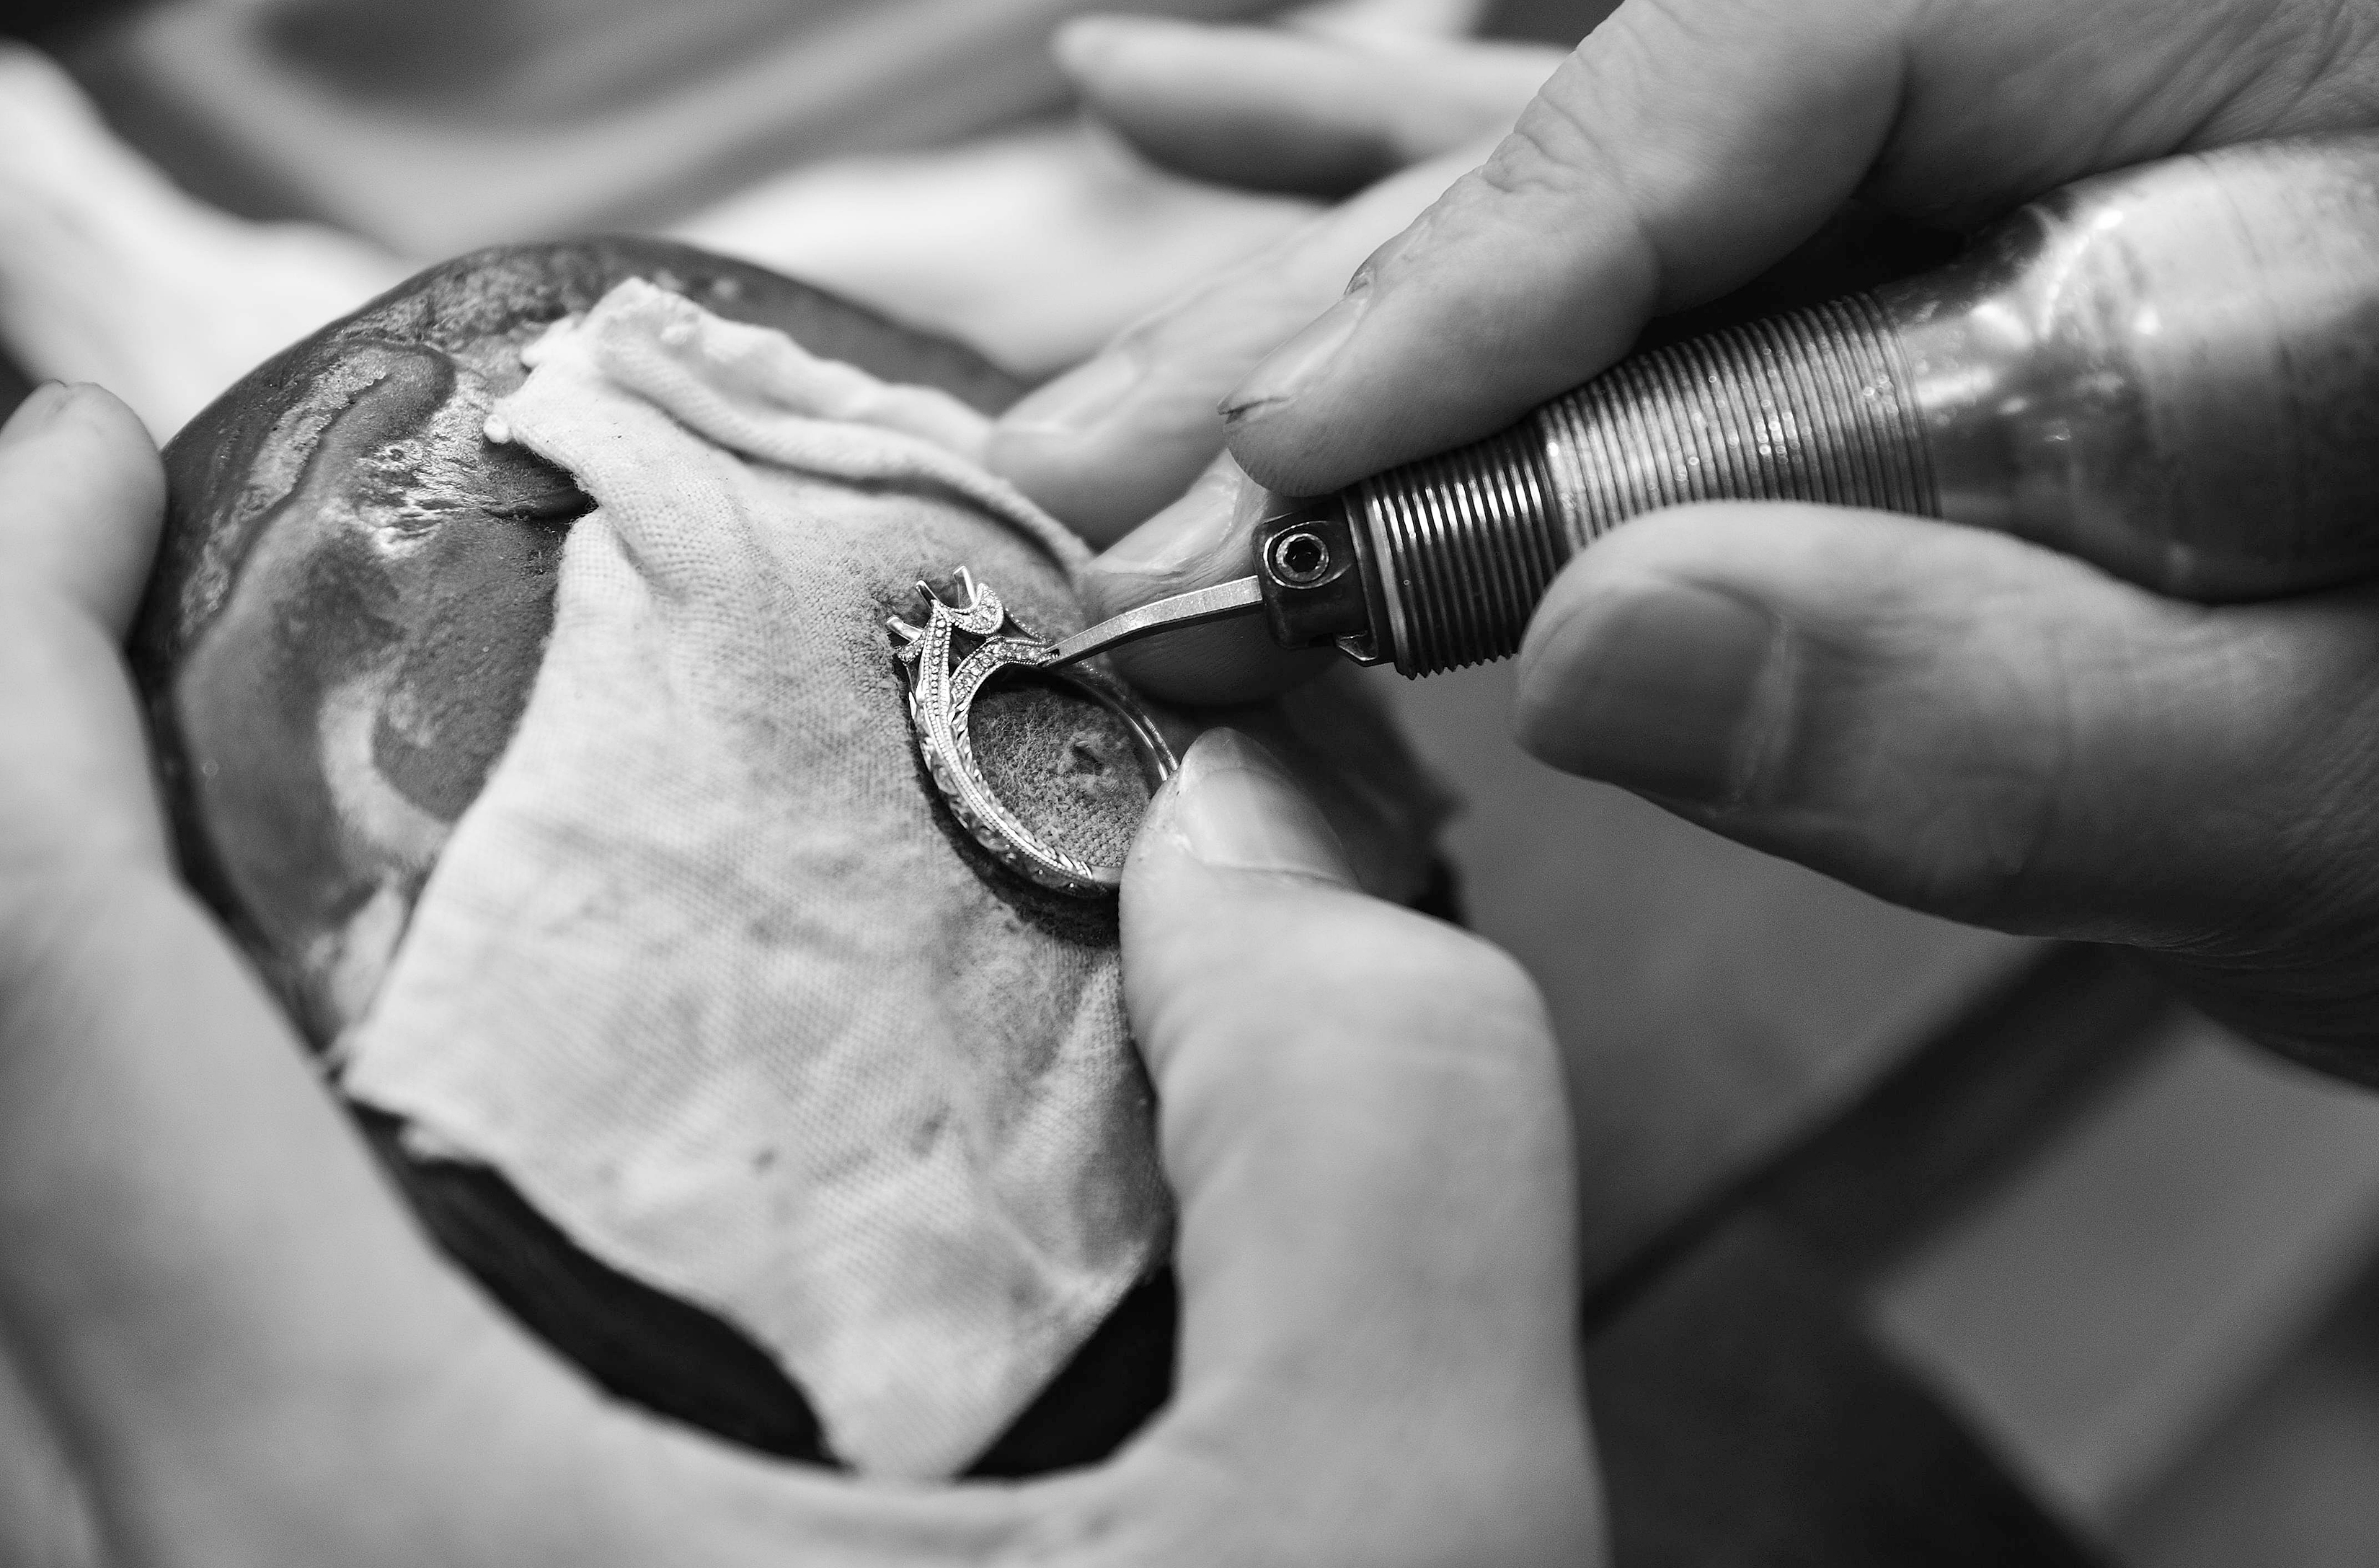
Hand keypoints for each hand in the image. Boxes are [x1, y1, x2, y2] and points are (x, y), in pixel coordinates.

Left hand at [0, 385, 1597, 1564]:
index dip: (4, 664)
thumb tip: (1272, 838)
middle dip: (35, 830)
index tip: (85, 464)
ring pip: (19, 1337)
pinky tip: (389, 1213)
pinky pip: (111, 1471)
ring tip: (290, 894)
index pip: (27, 1008)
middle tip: (202, 638)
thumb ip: (1380, 1151)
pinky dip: (160, 1270)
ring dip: (86, 1063)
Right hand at [1000, 3, 2378, 1073]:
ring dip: (1352, 299)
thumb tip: (1600, 653)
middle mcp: (2111, 54)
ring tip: (1132, 395)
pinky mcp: (1913, 246)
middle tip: (1135, 468)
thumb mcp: (2333, 788)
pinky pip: (1650, 202)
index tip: (1312, 437)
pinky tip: (1209, 125)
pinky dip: (1431, 196)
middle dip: (1381, 311)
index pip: (1812, 47)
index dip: (1524, 235)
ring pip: (1617, 173)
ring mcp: (2004, 139)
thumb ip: (2010, 719)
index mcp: (2277, 54)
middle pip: (1671, 119)